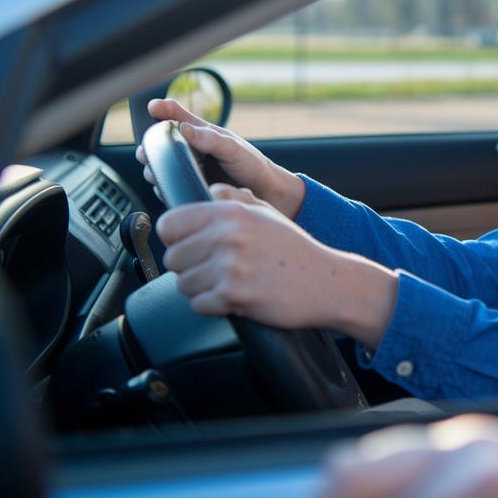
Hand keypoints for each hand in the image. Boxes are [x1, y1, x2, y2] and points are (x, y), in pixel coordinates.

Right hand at [135, 97, 305, 218]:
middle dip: (150, 146)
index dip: (162, 110)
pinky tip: (169, 188)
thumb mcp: (234, 149)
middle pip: (160, 144)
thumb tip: (185, 129)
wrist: (266, 195)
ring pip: (160, 166)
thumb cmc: (253, 166)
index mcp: (202, 134)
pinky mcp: (189, 188)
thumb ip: (211, 139)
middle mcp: (192, 150)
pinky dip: (165, 187)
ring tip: (156, 171)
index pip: (177, 116)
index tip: (153, 108)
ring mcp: (189, 169)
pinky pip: (169, 186)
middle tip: (148, 152)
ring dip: (154, 169)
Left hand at [156, 183, 397, 344]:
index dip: (174, 238)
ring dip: (200, 288)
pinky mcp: (234, 295)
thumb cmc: (297, 250)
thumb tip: (209, 191)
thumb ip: (235, 198)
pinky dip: (212, 306)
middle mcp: (228, 235)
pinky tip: (233, 298)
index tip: (189, 246)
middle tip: (213, 270)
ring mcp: (230, 266)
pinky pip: (199, 304)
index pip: (169, 223)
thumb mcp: (268, 214)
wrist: (328, 283)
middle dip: (189, 267)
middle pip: (172, 257)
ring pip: (183, 283)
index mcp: (231, 212)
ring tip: (227, 283)